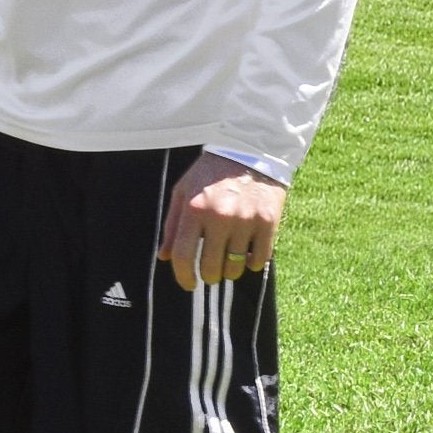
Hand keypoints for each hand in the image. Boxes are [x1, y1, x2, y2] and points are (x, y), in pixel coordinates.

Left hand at [159, 151, 286, 291]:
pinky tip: (247, 257)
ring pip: (235, 266)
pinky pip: (260, 257)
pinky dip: (252, 263)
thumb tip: (164, 257)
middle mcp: (220, 216)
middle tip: (210, 274)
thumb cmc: (210, 173)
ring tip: (228, 265)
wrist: (251, 149)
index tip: (188, 284)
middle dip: (208, 276)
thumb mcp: (183, 192)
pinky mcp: (268, 219)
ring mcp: (246, 219)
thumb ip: (172, 226)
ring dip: (230, 272)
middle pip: (210, 266)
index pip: (183, 256)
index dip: (183, 276)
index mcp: (194, 210)